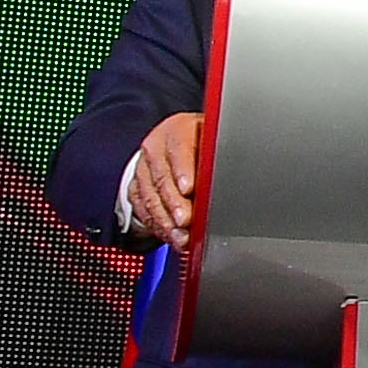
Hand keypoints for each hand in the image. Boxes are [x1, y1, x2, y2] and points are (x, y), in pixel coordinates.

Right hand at [119, 110, 206, 245]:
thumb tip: (231, 174)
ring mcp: (143, 169)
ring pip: (150, 198)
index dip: (183, 170)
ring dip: (166, 221)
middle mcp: (156, 149)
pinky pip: (143, 210)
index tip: (189, 189)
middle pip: (162, 179)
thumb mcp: (214, 139)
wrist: (176, 142)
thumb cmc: (201, 142)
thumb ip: (218, 154)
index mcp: (178, 130)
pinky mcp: (136, 189)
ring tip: (182, 237)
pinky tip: (172, 236)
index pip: (179, 149)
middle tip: (185, 220)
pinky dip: (158, 226)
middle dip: (174, 204)